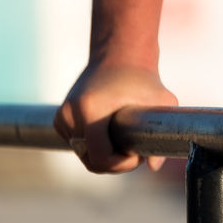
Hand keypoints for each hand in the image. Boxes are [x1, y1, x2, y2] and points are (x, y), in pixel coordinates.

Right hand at [54, 63, 177, 172]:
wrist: (120, 56)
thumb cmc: (144, 79)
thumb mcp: (162, 100)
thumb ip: (160, 133)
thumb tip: (154, 166)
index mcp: (91, 108)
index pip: (99, 156)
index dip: (120, 164)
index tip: (137, 155)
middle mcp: (71, 113)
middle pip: (89, 159)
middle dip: (113, 163)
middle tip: (134, 152)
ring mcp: (62, 116)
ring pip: (82, 154)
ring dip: (103, 155)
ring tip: (124, 140)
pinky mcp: (60, 118)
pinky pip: (76, 144)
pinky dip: (93, 146)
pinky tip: (110, 134)